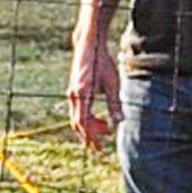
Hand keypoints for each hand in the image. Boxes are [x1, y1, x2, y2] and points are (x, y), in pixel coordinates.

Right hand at [67, 30, 122, 150]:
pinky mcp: (73, 92)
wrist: (88, 46)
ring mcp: (71, 94)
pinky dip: (87, 119)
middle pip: (77, 124)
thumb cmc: (102, 62)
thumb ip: (115, 103)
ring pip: (76, 119)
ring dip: (89, 127)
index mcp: (82, 94)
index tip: (100, 146)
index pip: (83, 122)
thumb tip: (120, 121)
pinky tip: (99, 119)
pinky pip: (77, 111)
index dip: (91, 137)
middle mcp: (73, 95)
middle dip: (89, 136)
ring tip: (105, 129)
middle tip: (102, 146)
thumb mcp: (112, 83)